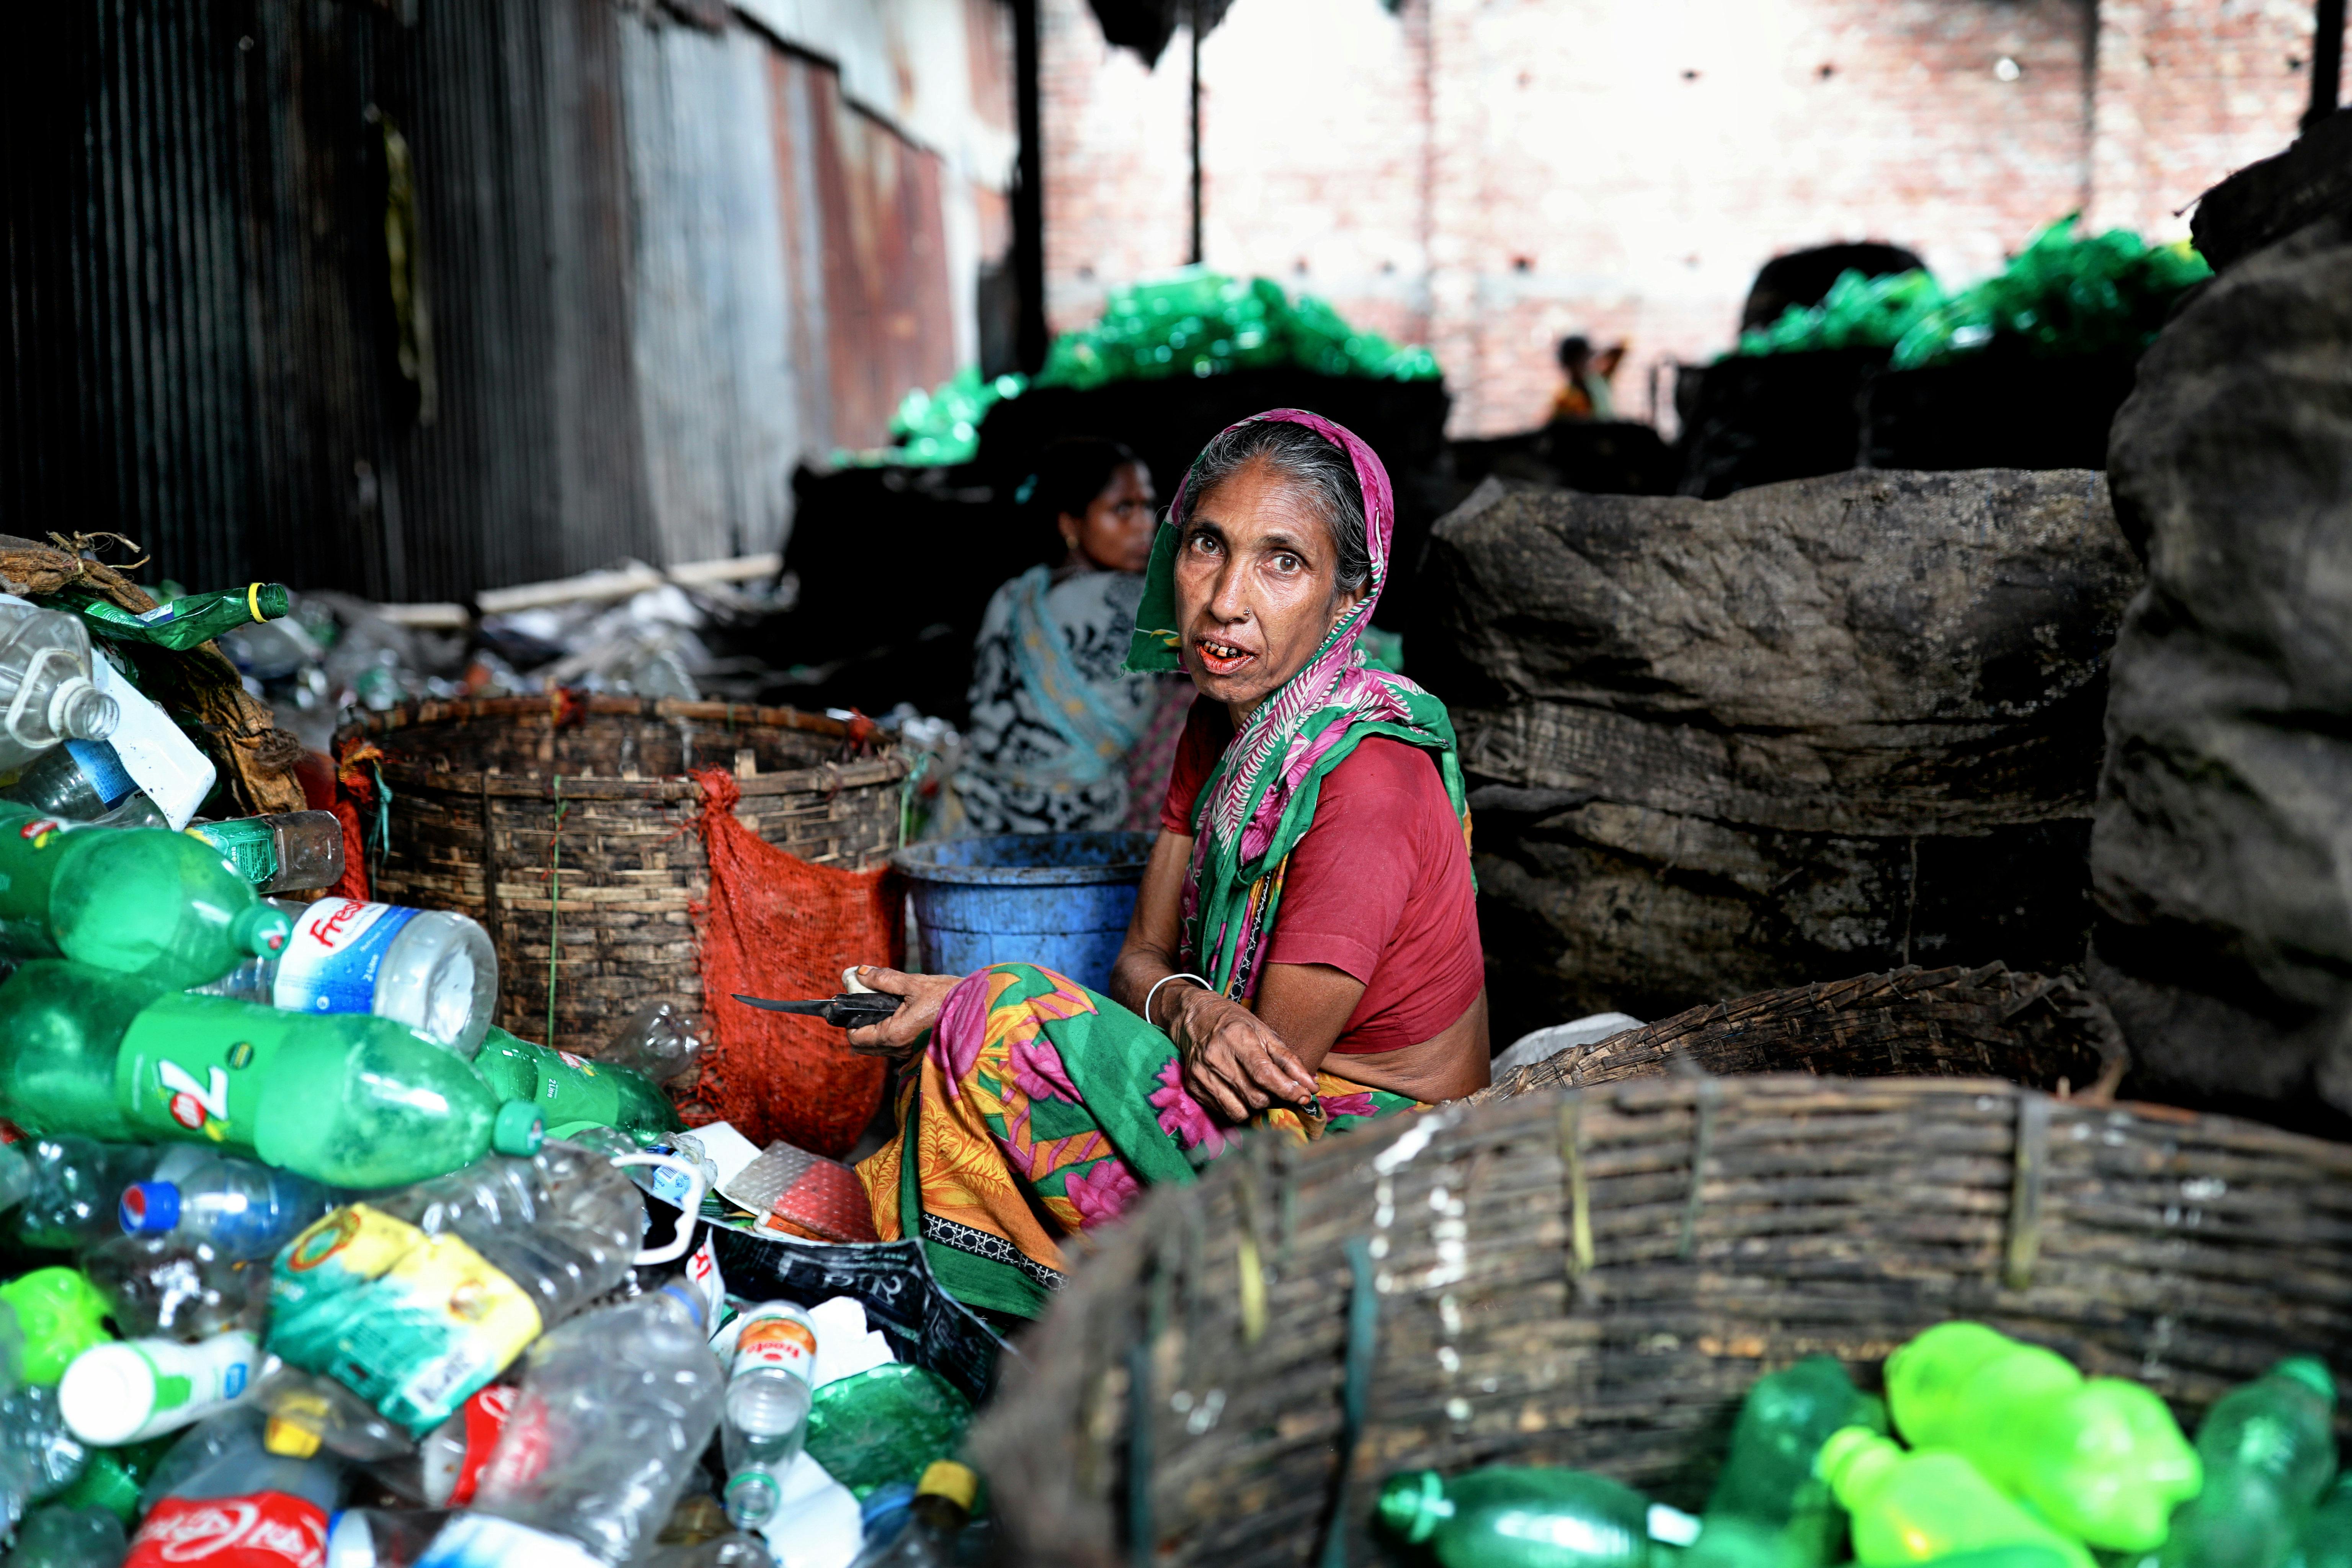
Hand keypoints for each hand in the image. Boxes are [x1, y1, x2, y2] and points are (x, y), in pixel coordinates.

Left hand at [843, 966, 961, 1062]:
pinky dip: (890, 1034)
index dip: (850, 1020)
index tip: (858, 1003)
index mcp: (894, 1034)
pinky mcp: (919, 1052)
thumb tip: (859, 973)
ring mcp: (910, 1054)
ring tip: (890, 1008)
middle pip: (863, 1047)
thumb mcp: (914, 983)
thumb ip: (883, 979)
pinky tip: (903, 1016)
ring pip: (878, 1048)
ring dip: (876, 1030)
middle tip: (871, 1005)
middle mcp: (900, 1050)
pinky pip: (894, 1048)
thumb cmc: (949, 997)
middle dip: (861, 1027)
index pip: (855, 1037)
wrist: (981, 1011)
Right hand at [1165, 984, 1319, 1121]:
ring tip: (1261, 1092)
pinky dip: (1240, 1108)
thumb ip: (1289, 1060)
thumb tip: (1310, 1086)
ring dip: (1258, 1107)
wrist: (1194, 1017)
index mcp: (1237, 1038)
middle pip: (1255, 1097)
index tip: (1304, 1096)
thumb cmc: (1234, 1023)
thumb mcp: (1264, 1032)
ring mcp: (1202, 1075)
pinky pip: (1224, 1113)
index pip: (1265, 1074)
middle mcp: (1216, 1058)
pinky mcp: (1194, 1088)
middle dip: (1276, 1099)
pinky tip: (1242, 1093)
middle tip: (1282, 1092)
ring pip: (1240, 1111)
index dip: (1288, 1090)